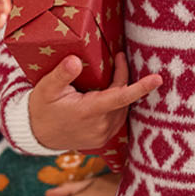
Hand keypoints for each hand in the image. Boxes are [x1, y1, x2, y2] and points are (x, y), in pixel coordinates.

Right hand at [26, 54, 161, 152]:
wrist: (37, 135)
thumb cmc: (41, 108)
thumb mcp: (46, 88)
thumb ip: (61, 74)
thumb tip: (74, 60)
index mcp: (88, 112)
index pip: (120, 97)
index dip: (140, 88)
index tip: (158, 79)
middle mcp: (100, 126)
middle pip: (123, 98)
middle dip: (123, 77)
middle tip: (119, 57)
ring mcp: (103, 134)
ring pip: (123, 108)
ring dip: (122, 90)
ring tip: (114, 71)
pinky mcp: (104, 138)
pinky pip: (118, 117)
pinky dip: (118, 103)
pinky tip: (111, 92)